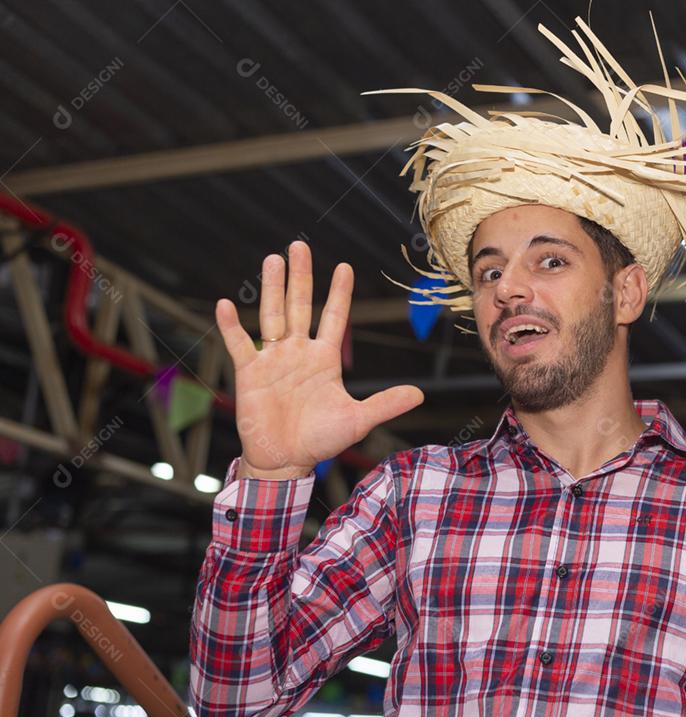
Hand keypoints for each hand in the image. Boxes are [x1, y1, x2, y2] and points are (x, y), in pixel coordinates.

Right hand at [215, 241, 423, 478]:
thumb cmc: (321, 441)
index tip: (345, 267)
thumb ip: (385, 404)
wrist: (286, 461)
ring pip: (271, 315)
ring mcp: (273, 360)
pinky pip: (239, 344)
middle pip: (299, 306)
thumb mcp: (357, 420)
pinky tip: (225, 304)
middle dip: (300, 277)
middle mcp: (298, 352)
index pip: (334, 317)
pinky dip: (231, 326)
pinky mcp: (250, 373)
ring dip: (271, 288)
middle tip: (299, 246)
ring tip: (272, 259)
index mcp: (324, 359)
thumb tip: (420, 394)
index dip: (339, 293)